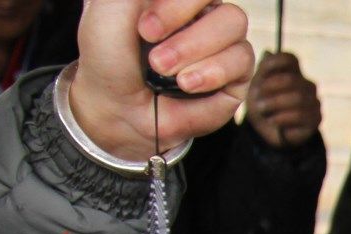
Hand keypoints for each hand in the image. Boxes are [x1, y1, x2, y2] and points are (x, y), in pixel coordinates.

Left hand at [70, 0, 254, 161]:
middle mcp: (202, 11)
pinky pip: (242, 60)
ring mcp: (223, 41)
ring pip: (235, 24)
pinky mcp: (237, 74)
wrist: (119, 106)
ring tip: (166, 72)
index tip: (145, 30)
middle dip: (188, 31)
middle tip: (156, 59)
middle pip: (222, 0)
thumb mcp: (108, 8)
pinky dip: (211, 73)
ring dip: (196, 49)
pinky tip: (186, 85)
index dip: (176, 5)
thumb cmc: (110, 55)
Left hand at [244, 51, 319, 148]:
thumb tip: (268, 53)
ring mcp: (314, 102)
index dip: (274, 64)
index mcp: (292, 71)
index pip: (289, 59)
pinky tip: (274, 121)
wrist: (266, 131)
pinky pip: (301, 116)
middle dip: (270, 89)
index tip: (259, 75)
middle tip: (256, 99)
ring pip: (297, 98)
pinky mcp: (316, 119)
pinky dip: (283, 118)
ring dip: (275, 105)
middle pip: (292, 79)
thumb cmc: (261, 103)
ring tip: (263, 112)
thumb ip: (262, 69)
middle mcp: (307, 84)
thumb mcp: (255, 84)